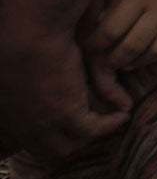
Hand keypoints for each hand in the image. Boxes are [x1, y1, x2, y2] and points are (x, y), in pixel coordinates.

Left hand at [0, 31, 132, 158]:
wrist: (30, 30)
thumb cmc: (23, 38)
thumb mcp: (23, 66)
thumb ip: (35, 83)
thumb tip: (41, 88)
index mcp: (7, 113)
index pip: (30, 137)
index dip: (52, 133)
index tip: (70, 123)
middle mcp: (22, 124)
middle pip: (50, 148)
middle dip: (73, 140)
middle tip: (95, 125)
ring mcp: (42, 122)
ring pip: (70, 146)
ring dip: (92, 135)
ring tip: (111, 120)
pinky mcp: (66, 114)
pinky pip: (94, 130)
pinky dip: (110, 123)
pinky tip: (122, 112)